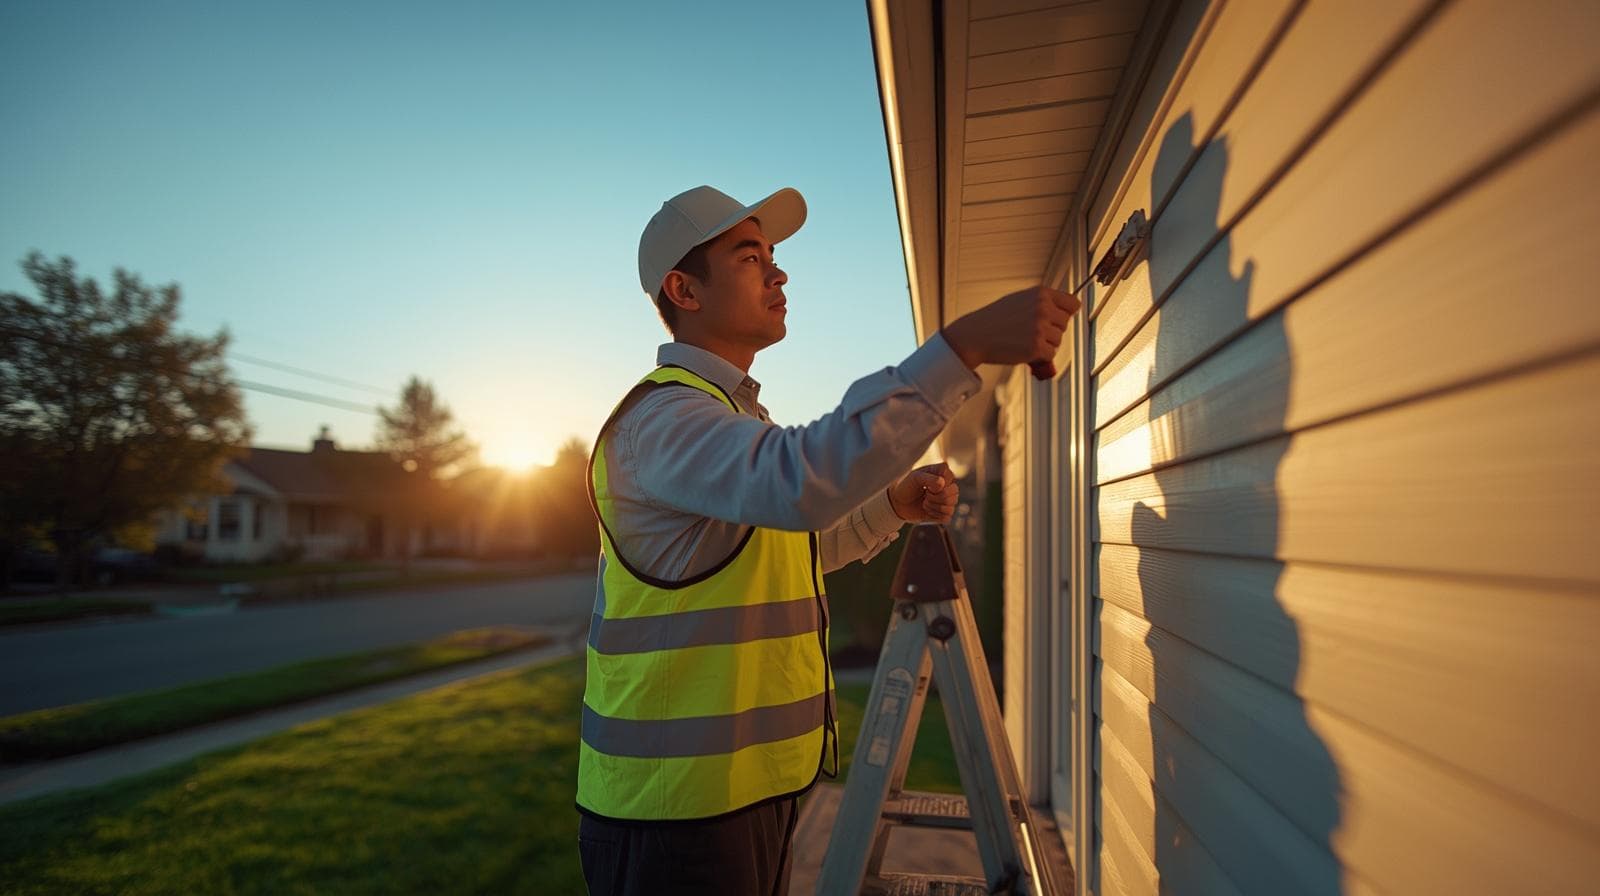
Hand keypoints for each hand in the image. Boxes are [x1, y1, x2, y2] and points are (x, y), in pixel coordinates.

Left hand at [888, 462, 958, 523]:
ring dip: (934, 506)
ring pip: (951, 505)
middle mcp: (948, 484)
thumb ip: (928, 478)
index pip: (950, 477)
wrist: (898, 502)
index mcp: (943, 472)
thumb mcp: (915, 478)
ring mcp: (948, 498)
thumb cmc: (907, 485)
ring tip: (925, 502)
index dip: (939, 484)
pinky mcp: (944, 512)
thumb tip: (942, 484)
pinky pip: (947, 517)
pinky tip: (928, 511)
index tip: (927, 485)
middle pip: (954, 492)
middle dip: (936, 497)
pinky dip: (935, 516)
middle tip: (925, 494)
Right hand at [940, 285, 1080, 377]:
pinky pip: (1050, 355)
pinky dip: (1039, 357)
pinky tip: (1023, 349)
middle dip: (1052, 330)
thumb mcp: (1020, 299)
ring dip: (1045, 344)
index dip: (1066, 313)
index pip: (1073, 304)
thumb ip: (1043, 302)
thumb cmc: (996, 319)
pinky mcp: (1036, 346)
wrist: (976, 335)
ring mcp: (1040, 327)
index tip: (1057, 319)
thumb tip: (1067, 310)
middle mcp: (1043, 308)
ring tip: (1024, 340)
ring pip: (1058, 341)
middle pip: (1065, 324)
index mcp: (1041, 294)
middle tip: (1031, 332)